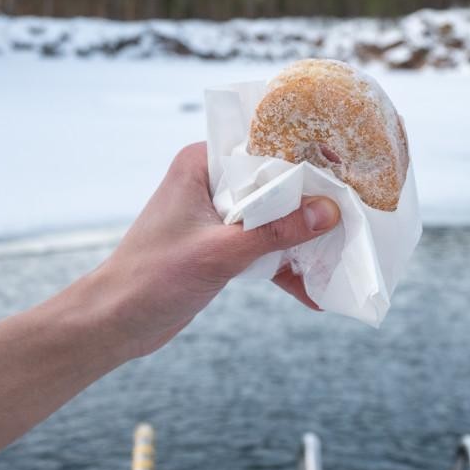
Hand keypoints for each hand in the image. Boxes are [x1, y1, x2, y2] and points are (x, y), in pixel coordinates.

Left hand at [83, 142, 340, 357]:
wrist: (114, 324)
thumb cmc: (153, 278)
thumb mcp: (220, 252)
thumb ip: (275, 232)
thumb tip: (329, 212)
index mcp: (201, 164)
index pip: (262, 145)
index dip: (303, 154)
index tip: (344, 164)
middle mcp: (210, 183)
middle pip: (274, 183)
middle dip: (311, 202)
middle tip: (355, 210)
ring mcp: (216, 216)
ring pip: (273, 217)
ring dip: (301, 239)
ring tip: (342, 253)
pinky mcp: (221, 246)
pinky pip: (263, 248)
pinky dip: (284, 267)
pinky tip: (314, 292)